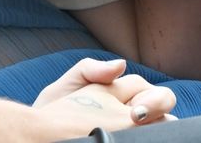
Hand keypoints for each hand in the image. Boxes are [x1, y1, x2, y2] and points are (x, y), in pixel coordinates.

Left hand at [32, 58, 175, 134]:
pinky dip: (146, 138)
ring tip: (135, 127)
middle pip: (163, 107)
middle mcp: (131, 112)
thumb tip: (120, 64)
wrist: (37, 133)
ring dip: (156, 126)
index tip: (135, 110)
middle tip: (137, 118)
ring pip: (159, 126)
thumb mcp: (70, 84)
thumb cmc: (52, 109)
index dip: (152, 99)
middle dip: (158, 108)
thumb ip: (93, 69)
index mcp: (124, 94)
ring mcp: (126, 129)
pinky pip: (141, 139)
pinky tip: (131, 139)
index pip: (153, 92)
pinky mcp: (119, 137)